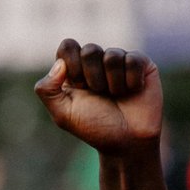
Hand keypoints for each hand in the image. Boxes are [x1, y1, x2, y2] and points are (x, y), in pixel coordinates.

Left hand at [34, 40, 162, 153]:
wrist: (127, 142)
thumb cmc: (93, 127)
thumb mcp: (63, 114)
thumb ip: (47, 90)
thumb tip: (59, 63)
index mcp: (74, 70)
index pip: (67, 46)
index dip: (72, 66)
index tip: (78, 87)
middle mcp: (96, 62)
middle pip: (90, 50)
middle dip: (93, 78)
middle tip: (99, 95)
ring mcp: (119, 61)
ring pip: (112, 56)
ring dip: (112, 84)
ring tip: (116, 96)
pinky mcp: (141, 64)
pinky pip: (133, 60)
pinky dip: (130, 81)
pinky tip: (132, 91)